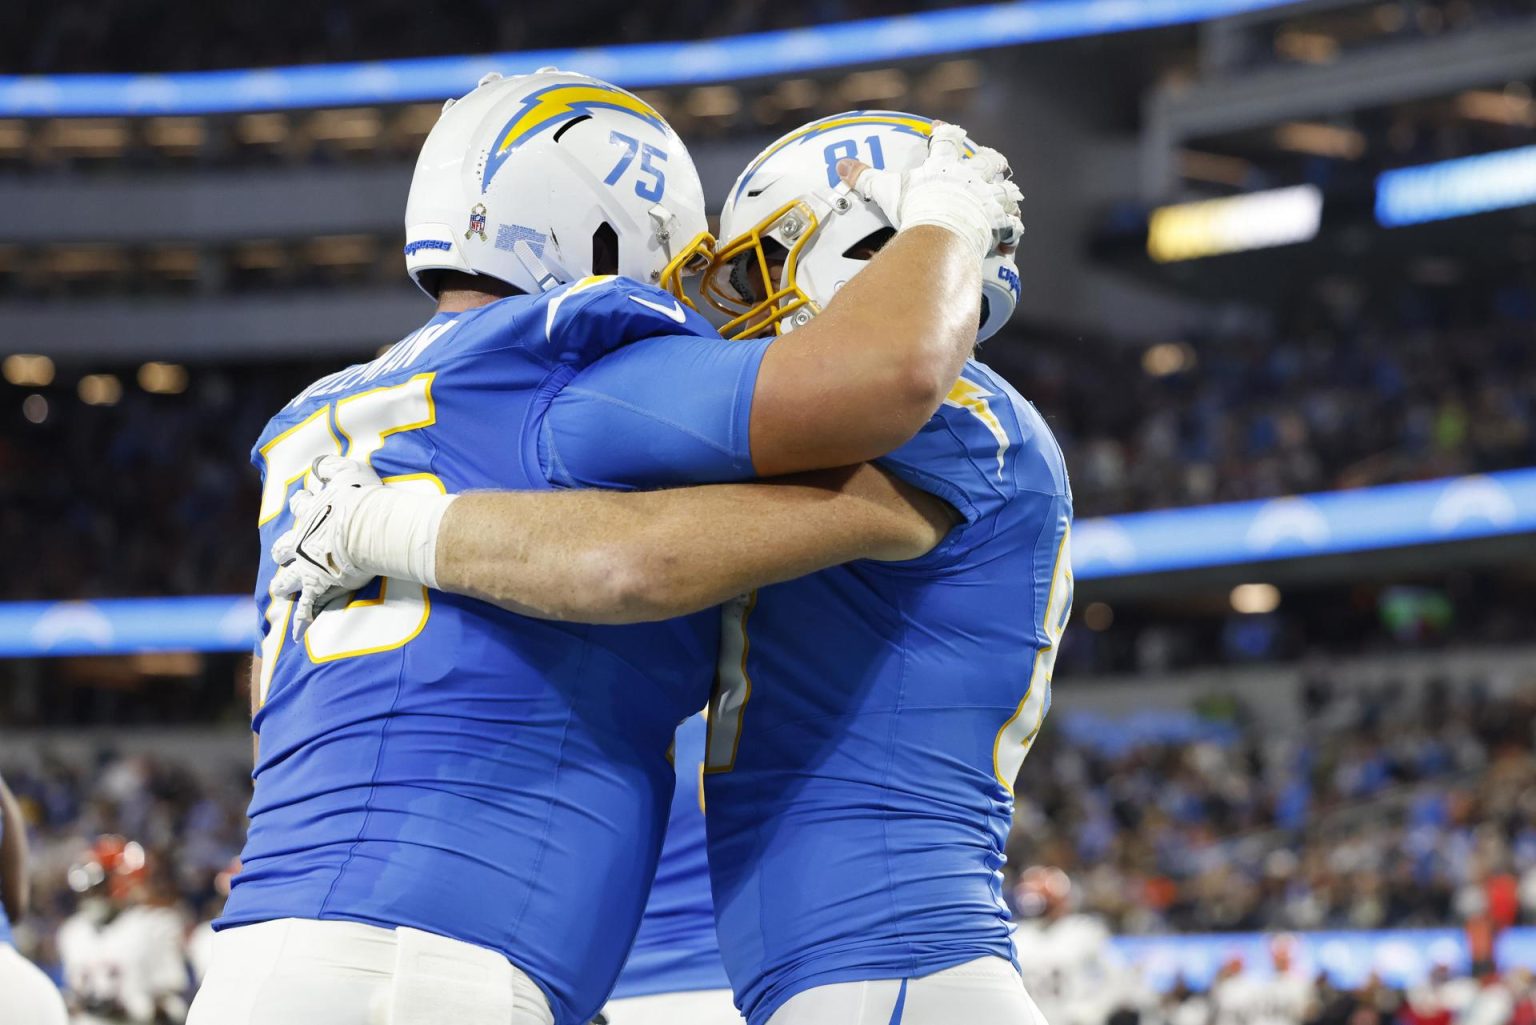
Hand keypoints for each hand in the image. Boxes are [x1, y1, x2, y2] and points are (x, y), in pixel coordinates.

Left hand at [270, 455, 382, 640]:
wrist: (365, 527)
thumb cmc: (361, 498)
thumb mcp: (348, 470)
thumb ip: (331, 465)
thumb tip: (317, 464)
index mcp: (311, 512)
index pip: (301, 506)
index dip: (302, 505)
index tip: (303, 502)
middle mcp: (302, 539)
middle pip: (285, 545)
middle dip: (283, 550)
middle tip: (282, 554)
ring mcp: (307, 565)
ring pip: (288, 577)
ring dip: (284, 583)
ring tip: (279, 590)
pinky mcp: (317, 587)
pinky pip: (307, 608)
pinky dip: (301, 622)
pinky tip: (296, 635)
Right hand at [837, 122, 1022, 259]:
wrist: (942, 230)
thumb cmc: (915, 207)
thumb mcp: (886, 189)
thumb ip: (865, 177)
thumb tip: (841, 165)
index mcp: (946, 166)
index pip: (946, 140)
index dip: (944, 133)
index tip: (941, 128)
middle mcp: (973, 178)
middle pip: (989, 161)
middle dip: (991, 160)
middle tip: (992, 159)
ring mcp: (989, 200)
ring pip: (1007, 192)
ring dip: (1008, 196)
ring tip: (1010, 199)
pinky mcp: (998, 224)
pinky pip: (1010, 230)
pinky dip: (1011, 235)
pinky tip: (1009, 242)